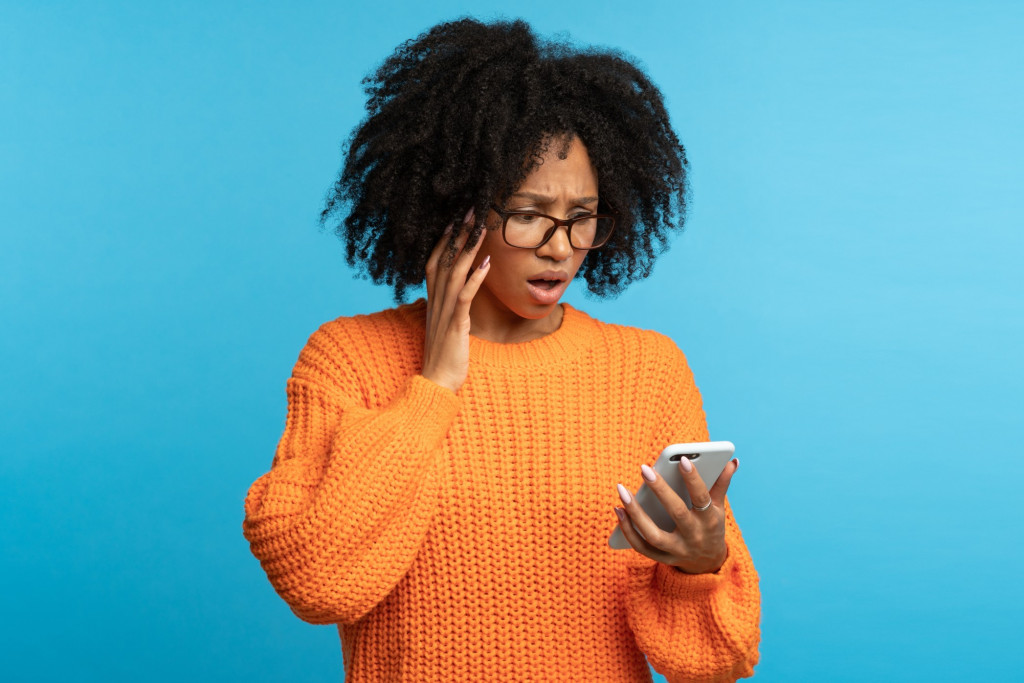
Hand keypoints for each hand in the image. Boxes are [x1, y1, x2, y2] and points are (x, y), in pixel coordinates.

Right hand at [421, 209, 489, 393]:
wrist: (437, 384)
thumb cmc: (445, 358)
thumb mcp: (446, 327)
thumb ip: (450, 308)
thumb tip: (459, 295)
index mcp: (433, 301)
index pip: (436, 262)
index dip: (444, 240)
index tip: (455, 219)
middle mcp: (436, 302)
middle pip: (445, 260)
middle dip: (457, 234)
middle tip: (470, 210)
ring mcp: (444, 313)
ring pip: (455, 272)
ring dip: (468, 248)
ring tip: (480, 226)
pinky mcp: (455, 325)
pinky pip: (464, 296)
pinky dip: (475, 278)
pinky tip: (486, 262)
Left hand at [614, 457, 739, 573]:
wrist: (708, 563)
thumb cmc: (710, 526)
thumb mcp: (718, 508)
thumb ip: (721, 484)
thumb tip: (732, 461)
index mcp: (710, 520)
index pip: (701, 498)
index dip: (693, 479)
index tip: (682, 460)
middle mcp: (694, 536)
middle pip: (676, 513)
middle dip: (660, 490)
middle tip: (644, 468)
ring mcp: (678, 550)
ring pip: (654, 535)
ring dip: (636, 513)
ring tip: (623, 492)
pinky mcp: (663, 558)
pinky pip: (642, 547)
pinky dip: (628, 531)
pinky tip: (618, 511)